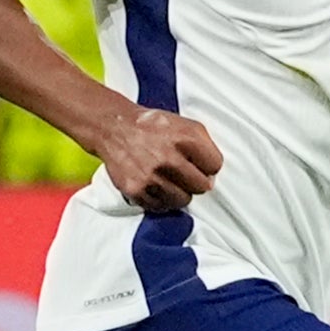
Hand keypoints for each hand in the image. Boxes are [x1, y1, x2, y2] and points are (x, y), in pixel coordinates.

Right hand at [94, 104, 222, 212]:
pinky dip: (160, 199)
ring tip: (170, 180)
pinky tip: (156, 185)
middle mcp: (169, 157)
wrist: (114, 127)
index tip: (201, 165)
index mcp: (185, 137)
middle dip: (196, 181)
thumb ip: (205, 145)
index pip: (215, 165)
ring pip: (183, 200)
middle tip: (185, 174)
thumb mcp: (184, 124)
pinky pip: (160, 206)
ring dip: (179, 193)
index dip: (209, 166)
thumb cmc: (150, 127)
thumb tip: (212, 173)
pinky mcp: (136, 189)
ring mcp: (152, 175)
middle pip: (201, 186)